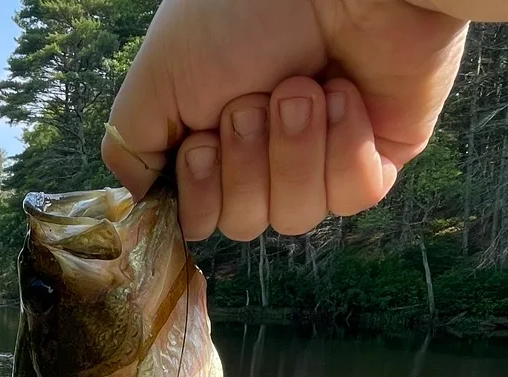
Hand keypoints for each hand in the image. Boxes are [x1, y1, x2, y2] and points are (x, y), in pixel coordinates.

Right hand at [103, 0, 469, 240]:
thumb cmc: (244, 11)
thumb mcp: (159, 74)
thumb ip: (132, 146)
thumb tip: (140, 200)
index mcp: (213, 139)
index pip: (200, 218)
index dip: (201, 193)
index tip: (203, 142)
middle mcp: (264, 156)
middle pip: (244, 223)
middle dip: (247, 164)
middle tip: (256, 102)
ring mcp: (321, 160)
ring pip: (296, 216)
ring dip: (294, 149)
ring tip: (303, 89)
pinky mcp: (375, 158)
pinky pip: (352, 198)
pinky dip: (343, 149)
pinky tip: (343, 96)